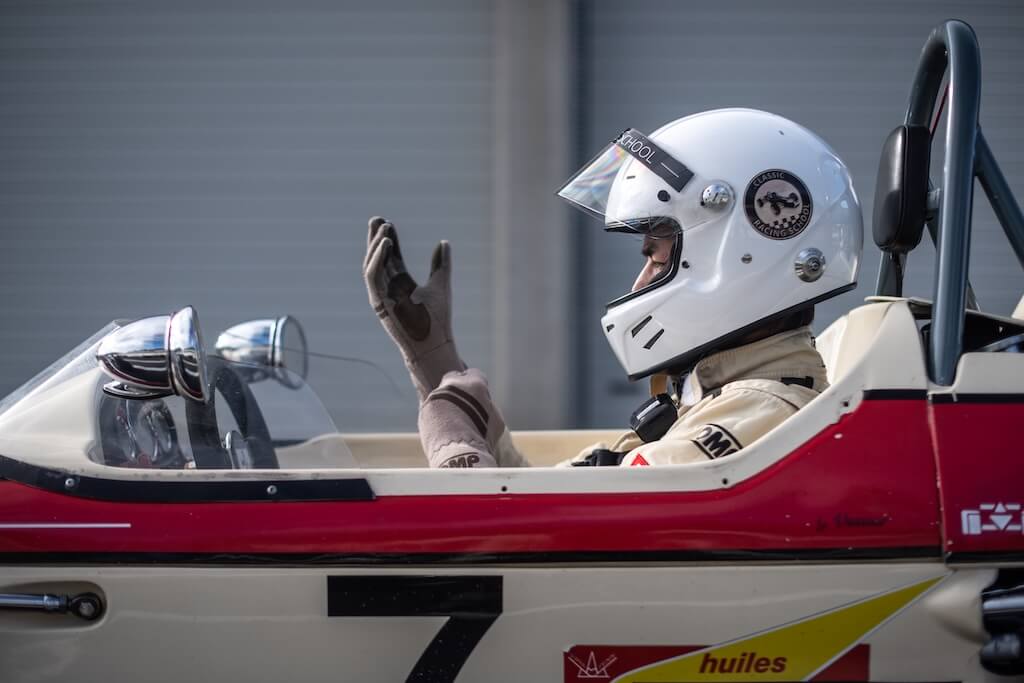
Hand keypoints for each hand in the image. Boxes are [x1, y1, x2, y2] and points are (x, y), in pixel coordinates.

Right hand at [363, 216, 464, 399]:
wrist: (434, 343)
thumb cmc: (438, 320)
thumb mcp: (441, 284)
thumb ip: (440, 264)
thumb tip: (443, 242)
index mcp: (402, 284)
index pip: (392, 258)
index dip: (390, 241)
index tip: (389, 223)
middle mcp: (389, 289)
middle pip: (378, 259)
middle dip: (376, 239)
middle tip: (377, 219)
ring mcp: (382, 296)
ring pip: (371, 266)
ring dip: (375, 246)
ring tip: (383, 227)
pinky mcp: (379, 303)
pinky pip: (372, 276)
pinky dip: (377, 259)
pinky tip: (386, 243)